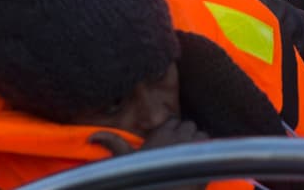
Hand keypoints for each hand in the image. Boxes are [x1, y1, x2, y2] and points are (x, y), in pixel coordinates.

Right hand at [90, 121, 209, 189]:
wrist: (162, 189)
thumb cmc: (142, 177)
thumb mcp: (125, 161)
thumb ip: (113, 143)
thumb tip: (92, 135)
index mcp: (161, 134)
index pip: (174, 121)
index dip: (172, 132)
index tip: (168, 143)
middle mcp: (179, 136)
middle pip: (189, 125)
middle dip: (186, 135)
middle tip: (178, 151)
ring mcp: (194, 145)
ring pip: (201, 134)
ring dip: (197, 142)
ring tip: (189, 156)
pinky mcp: (206, 158)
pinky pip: (211, 146)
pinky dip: (208, 151)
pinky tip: (198, 163)